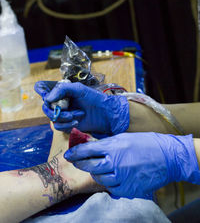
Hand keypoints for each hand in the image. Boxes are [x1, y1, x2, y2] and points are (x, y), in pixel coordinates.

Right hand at [34, 81, 128, 134]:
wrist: (106, 114)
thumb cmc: (95, 99)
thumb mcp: (79, 89)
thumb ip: (62, 90)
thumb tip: (47, 98)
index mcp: (63, 92)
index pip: (45, 90)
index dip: (41, 90)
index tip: (45, 95)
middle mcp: (61, 103)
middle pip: (46, 107)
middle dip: (55, 111)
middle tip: (66, 111)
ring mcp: (64, 114)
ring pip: (52, 118)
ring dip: (63, 118)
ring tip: (77, 116)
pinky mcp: (68, 124)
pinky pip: (59, 127)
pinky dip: (66, 125)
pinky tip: (76, 122)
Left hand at [64, 132, 199, 198]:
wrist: (167, 157)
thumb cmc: (146, 143)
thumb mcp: (124, 137)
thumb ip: (107, 143)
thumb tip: (92, 146)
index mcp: (113, 146)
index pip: (87, 150)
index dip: (75, 152)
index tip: (69, 154)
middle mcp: (114, 162)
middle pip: (89, 166)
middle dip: (81, 164)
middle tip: (78, 162)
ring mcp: (121, 177)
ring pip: (99, 178)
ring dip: (97, 174)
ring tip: (99, 169)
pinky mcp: (127, 189)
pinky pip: (111, 188)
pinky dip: (109, 183)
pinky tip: (113, 176)